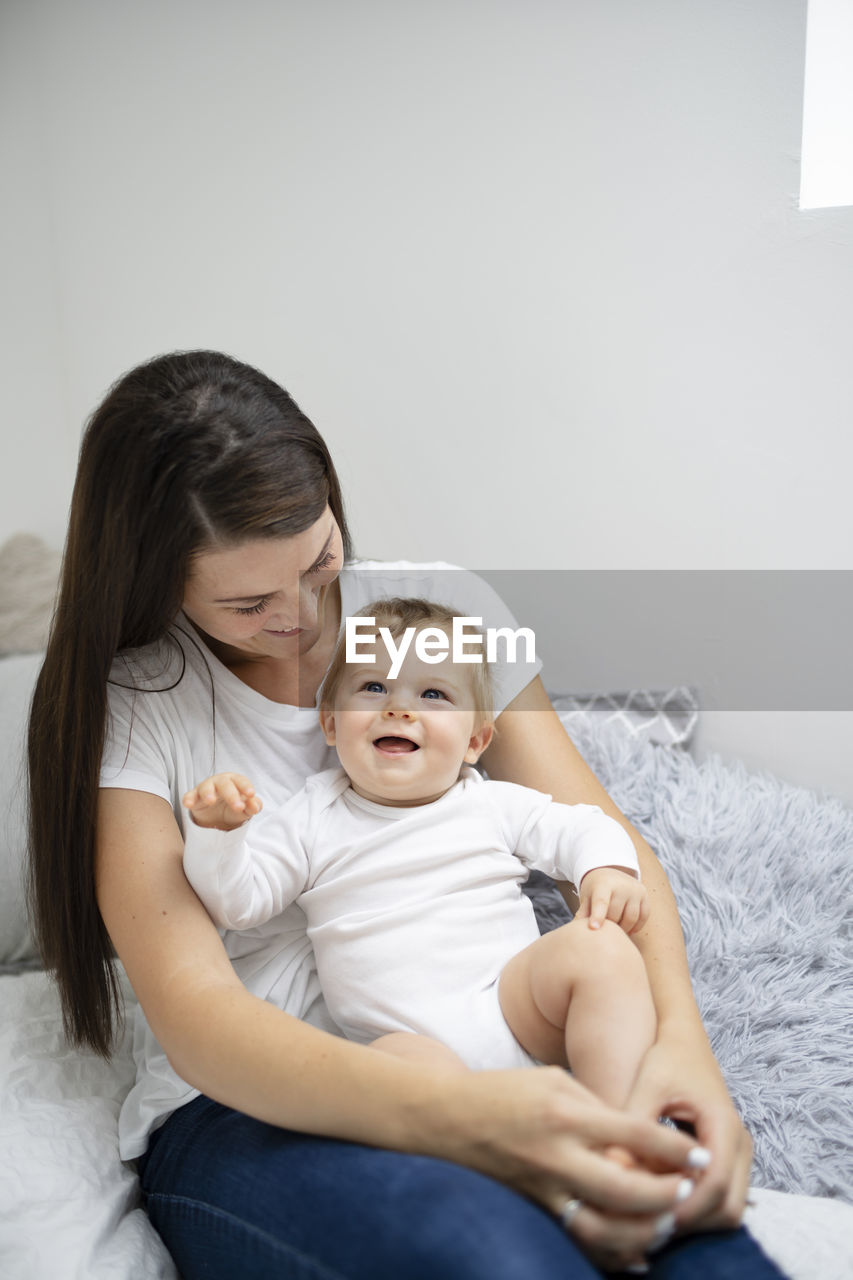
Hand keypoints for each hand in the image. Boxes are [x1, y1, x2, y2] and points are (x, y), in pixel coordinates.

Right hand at [182, 773, 262, 830]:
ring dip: (208, 793)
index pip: (241, 781)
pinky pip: (189, 796)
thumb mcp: (245, 809)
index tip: (251, 794)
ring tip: (211, 801)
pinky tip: (188, 804)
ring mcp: (205, 788)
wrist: (215, 817)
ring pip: (206, 787)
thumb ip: (252, 807)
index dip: (246, 787)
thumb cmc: (233, 807)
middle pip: (225, 785)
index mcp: (234, 781)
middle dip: (232, 795)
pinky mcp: (193, 797)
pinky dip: (188, 799)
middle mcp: (219, 782)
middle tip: (238, 807)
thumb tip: (256, 806)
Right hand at [444, 1066, 709, 1272]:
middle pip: (625, 1188)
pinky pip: (579, 1240)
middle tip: (692, 1193)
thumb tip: (638, 1137)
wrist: (446, 1118)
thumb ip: (596, 1107)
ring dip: (643, 1232)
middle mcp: (556, 1153)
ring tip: (669, 1224)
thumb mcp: (553, 1080)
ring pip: (604, 1227)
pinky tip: (638, 1254)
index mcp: (565, 1112)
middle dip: (666, 1196)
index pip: (632, 1133)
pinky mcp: (533, 1209)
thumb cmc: (504, 1092)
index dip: (673, 1148)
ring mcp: (543, 1187)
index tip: (702, 1155)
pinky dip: (612, 1254)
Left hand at [576, 867, 649, 933]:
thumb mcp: (587, 896)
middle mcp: (622, 885)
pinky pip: (643, 917)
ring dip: (623, 928)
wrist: (611, 872)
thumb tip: (575, 930)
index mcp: (604, 884)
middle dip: (608, 924)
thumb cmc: (595, 889)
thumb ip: (583, 912)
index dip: (598, 916)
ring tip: (614, 929)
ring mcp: (636, 890)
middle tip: (603, 928)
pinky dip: (635, 927)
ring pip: (631, 918)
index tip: (593, 928)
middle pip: (616, 914)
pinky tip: (628, 929)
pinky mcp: (645, 896)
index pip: (602, 901)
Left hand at [626, 1025, 752, 1235]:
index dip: (685, 1208)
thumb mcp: (647, 1086)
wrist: (685, 1040)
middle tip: (650, 1223)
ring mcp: (738, 1153)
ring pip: (728, 1208)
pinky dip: (696, 1205)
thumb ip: (634, 1127)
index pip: (715, 1185)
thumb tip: (612, 1169)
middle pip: (729, 1208)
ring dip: (696, 1217)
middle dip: (693, 1221)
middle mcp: (739, 1143)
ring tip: (653, 1211)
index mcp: (722, 1124)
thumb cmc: (665, 1058)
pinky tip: (662, 1197)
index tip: (652, 1217)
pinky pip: (721, 1197)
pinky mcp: (728, 1157)